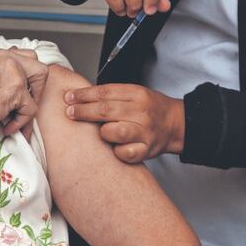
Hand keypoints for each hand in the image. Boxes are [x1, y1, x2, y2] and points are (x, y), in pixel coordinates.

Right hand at [0, 47, 48, 139]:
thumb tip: (12, 83)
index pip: (24, 57)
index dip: (26, 78)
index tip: (21, 93)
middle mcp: (4, 57)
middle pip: (38, 66)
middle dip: (37, 87)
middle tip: (25, 104)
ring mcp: (11, 71)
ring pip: (41, 84)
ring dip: (32, 103)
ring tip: (18, 116)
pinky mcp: (16, 89)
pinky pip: (31, 109)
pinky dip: (22, 122)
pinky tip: (7, 127)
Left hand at [63, 84, 184, 162]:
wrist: (175, 124)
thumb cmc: (150, 108)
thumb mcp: (134, 94)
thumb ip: (111, 95)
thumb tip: (79, 97)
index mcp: (137, 94)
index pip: (105, 92)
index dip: (84, 95)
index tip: (69, 97)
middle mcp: (141, 111)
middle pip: (106, 110)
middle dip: (83, 111)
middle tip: (69, 112)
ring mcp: (145, 131)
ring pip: (115, 132)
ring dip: (103, 132)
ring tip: (100, 133)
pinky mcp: (147, 150)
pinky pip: (125, 153)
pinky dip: (117, 152)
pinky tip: (115, 149)